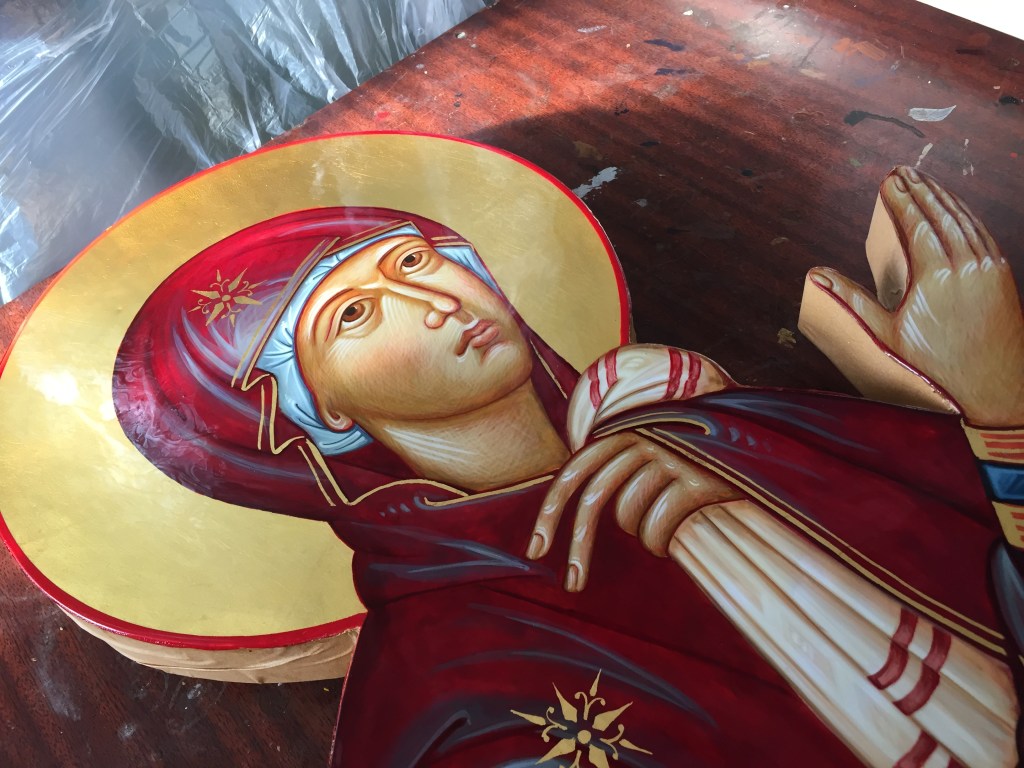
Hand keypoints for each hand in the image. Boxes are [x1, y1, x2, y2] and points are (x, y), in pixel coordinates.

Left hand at [526, 432, 740, 591]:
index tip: (535, 550)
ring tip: (665, 528)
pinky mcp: (696, 479)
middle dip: (578, 549)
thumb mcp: (652, 457)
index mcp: (623, 432)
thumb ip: (619, 475)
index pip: (574, 473)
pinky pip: (661, 526)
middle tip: (573, 584)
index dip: (550, 511)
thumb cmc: (694, 461)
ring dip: (644, 536)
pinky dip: (662, 540)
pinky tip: (679, 530)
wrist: (754, 439)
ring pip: (631, 518)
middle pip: (595, 502)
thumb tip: (577, 523)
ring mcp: (671, 457)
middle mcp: (642, 439)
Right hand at [799, 166, 1023, 426]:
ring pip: (964, 219)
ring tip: (927, 182)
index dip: (900, 199)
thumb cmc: (936, 366)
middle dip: (920, 188)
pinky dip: (967, 216)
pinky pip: (982, 234)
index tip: (888, 181)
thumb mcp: (885, 335)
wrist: (994, 386)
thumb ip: (851, 301)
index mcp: (934, 274)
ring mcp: (987, 267)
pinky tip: (957, 210)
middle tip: (904, 171)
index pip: (915, 222)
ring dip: (944, 197)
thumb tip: (817, 276)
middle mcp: (964, 264)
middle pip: (940, 213)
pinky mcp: (1002, 275)